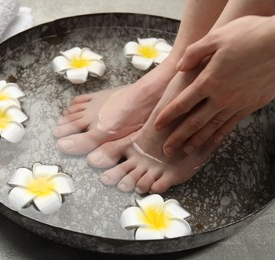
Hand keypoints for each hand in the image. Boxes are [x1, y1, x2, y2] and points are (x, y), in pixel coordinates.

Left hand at [154, 15, 274, 155]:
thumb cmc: (250, 36)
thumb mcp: (217, 37)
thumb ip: (194, 53)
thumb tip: (179, 67)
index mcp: (209, 80)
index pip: (183, 103)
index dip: (168, 116)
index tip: (157, 126)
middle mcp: (221, 96)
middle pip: (194, 122)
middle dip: (178, 136)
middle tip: (166, 149)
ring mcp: (237, 103)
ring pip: (212, 127)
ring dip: (197, 140)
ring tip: (185, 151)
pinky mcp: (251, 105)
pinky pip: (231, 124)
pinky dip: (220, 135)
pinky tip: (212, 142)